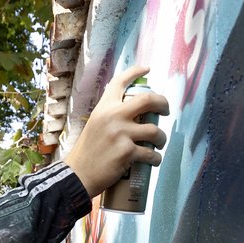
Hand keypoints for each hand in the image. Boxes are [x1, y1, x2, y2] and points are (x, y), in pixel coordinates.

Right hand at [64, 65, 169, 196]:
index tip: (147, 68)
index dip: (135, 71)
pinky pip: (151, 153)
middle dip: (163, 104)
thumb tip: (133, 113)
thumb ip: (110, 116)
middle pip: (148, 100)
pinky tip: (154, 160)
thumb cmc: (87, 151)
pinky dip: (156, 158)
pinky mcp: (127, 152)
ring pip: (155, 130)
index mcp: (104, 107)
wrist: (78, 174)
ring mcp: (121, 134)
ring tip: (159, 143)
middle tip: (165, 111)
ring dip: (162, 139)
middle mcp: (113, 116)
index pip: (120, 82)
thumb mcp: (95, 125)